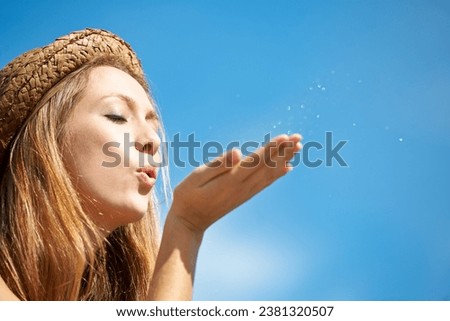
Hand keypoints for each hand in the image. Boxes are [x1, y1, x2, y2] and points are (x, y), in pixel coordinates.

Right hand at [168, 133, 301, 233]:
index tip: (285, 137)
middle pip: (268, 166)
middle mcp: (242, 187)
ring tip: (298, 147)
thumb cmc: (188, 196)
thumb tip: (238, 152)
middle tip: (299, 137)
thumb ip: (218, 165)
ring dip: (284, 159)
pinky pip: (265, 183)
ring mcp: (245, 193)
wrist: (189, 222)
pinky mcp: (243, 196)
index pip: (256, 161)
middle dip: (284, 151)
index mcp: (231, 180)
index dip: (271, 148)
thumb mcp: (197, 177)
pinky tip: (287, 167)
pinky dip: (277, 174)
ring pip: (269, 174)